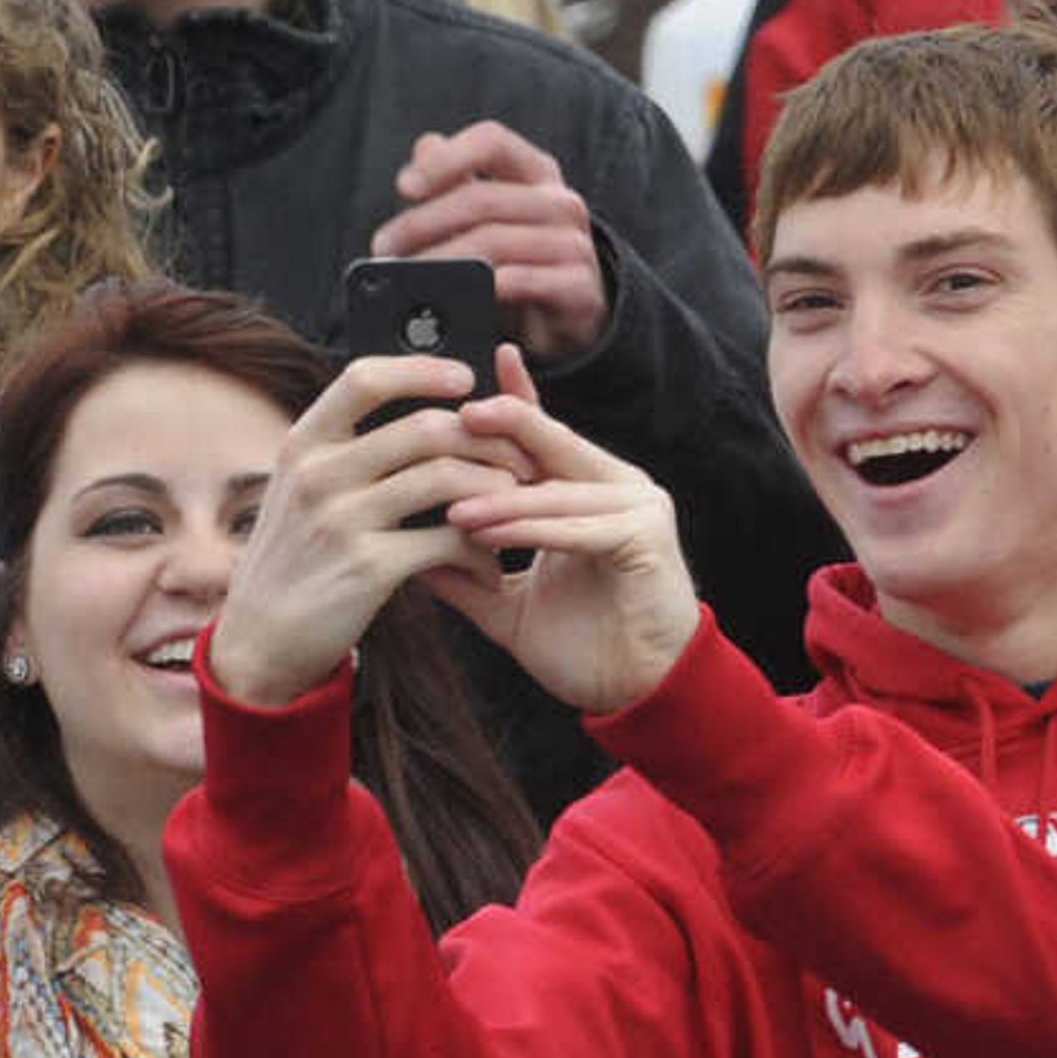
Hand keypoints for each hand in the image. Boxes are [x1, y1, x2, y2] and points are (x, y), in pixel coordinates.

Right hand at [205, 354, 518, 706]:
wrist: (262, 638)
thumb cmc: (297, 557)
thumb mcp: (301, 489)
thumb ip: (347, 449)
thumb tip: (423, 408)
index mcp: (304, 444)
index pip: (365, 379)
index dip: (422, 370)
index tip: (466, 376)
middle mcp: (317, 474)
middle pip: (424, 427)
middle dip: (487, 439)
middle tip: (518, 458)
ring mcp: (341, 520)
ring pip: (445, 478)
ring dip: (496, 489)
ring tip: (515, 505)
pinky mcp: (368, 568)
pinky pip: (448, 539)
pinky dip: (482, 549)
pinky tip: (489, 562)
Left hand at [370, 121, 608, 363]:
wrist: (568, 316)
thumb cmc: (518, 257)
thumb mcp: (486, 215)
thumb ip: (455, 178)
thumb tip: (426, 146)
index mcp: (535, 172)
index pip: (491, 141)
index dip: (446, 158)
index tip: (405, 187)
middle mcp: (560, 201)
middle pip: (481, 199)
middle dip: (422, 223)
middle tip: (386, 248)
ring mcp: (574, 244)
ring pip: (495, 242)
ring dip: (442, 261)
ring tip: (409, 277)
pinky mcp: (579, 288)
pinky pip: (523, 282)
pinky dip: (483, 289)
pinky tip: (455, 298)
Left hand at [426, 347, 700, 714]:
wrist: (638, 693)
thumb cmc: (584, 647)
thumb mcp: (510, 605)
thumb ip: (467, 578)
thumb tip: (409, 556)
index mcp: (587, 492)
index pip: (544, 436)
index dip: (516, 398)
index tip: (483, 364)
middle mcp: (617, 487)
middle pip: (553, 443)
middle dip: (505, 425)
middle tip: (456, 417)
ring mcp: (637, 507)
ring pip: (557, 491)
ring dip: (501, 500)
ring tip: (452, 509)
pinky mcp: (646, 538)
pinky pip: (580, 527)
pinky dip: (533, 530)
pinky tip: (490, 535)